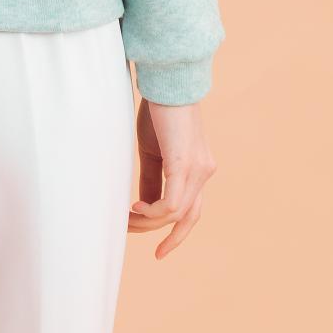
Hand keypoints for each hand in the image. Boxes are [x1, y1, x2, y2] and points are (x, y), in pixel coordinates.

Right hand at [128, 96, 217, 258]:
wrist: (167, 81)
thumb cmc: (159, 110)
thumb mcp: (153, 150)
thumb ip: (153, 178)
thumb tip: (144, 205)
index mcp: (199, 169)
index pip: (191, 211)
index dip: (175, 234)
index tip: (157, 251)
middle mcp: (205, 172)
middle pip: (188, 219)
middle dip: (161, 235)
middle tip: (130, 232)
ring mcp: (200, 170)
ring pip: (178, 214)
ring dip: (150, 221)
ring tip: (127, 218)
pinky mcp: (186, 164)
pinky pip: (173, 203)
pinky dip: (153, 210)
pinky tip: (136, 207)